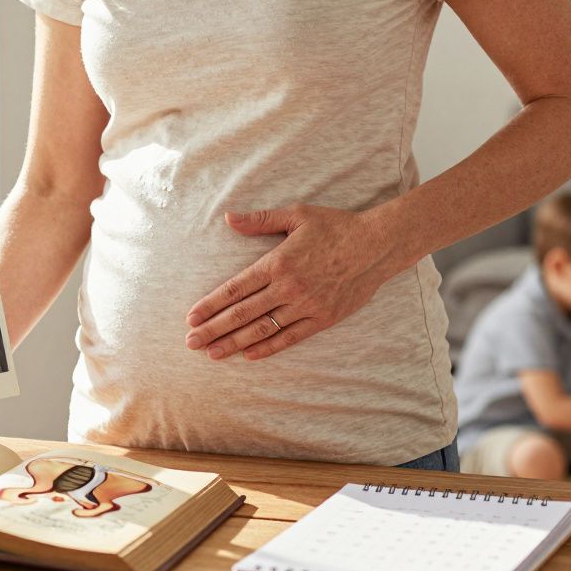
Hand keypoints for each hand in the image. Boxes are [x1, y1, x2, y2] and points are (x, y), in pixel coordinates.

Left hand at [185, 203, 399, 360]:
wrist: (378, 245)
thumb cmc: (335, 226)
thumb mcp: (297, 215)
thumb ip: (260, 219)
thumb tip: (227, 218)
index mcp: (278, 262)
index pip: (235, 289)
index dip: (211, 304)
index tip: (191, 317)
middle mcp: (289, 287)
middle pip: (243, 313)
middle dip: (214, 329)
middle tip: (191, 342)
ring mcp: (306, 305)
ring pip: (263, 329)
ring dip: (235, 343)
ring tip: (212, 354)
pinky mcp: (323, 318)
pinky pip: (290, 337)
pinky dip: (268, 347)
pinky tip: (249, 355)